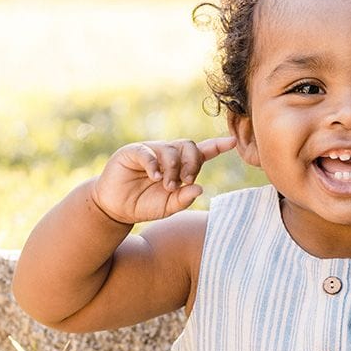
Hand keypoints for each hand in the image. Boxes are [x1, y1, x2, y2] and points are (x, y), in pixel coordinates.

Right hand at [90, 136, 236, 223]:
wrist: (116, 208)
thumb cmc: (144, 205)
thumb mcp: (168, 206)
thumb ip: (184, 198)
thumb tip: (199, 188)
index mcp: (180, 166)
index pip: (202, 152)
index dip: (217, 146)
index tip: (233, 142)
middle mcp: (168, 154)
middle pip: (190, 146)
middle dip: (192, 164)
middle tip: (186, 181)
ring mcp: (151, 151)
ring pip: (171, 149)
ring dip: (173, 169)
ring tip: (167, 186)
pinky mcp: (133, 152)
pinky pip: (148, 151)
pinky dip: (154, 164)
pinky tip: (155, 177)